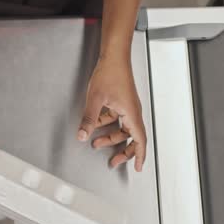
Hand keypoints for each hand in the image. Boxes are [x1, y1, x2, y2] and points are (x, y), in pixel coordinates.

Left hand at [77, 55, 146, 170]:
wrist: (113, 56)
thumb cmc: (111, 72)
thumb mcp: (95, 99)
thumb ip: (88, 119)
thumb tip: (83, 135)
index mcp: (131, 113)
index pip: (140, 140)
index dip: (139, 155)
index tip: (138, 167)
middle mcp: (132, 111)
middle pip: (131, 137)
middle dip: (122, 151)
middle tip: (113, 162)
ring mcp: (127, 106)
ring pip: (122, 128)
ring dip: (110, 137)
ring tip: (96, 143)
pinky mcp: (121, 101)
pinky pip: (115, 118)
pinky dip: (106, 124)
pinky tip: (94, 124)